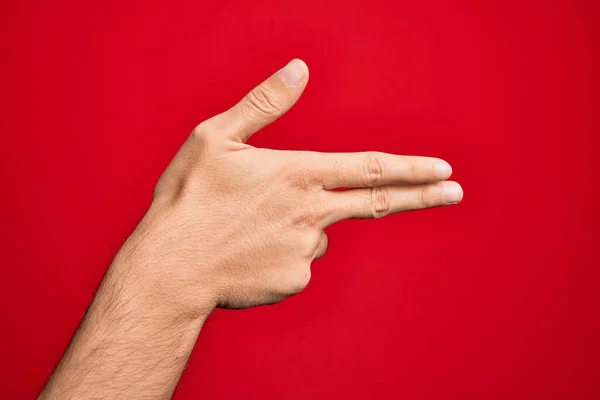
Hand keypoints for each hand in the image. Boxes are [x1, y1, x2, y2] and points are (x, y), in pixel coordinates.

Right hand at [117, 59, 462, 314]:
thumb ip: (264, 103)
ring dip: (300, 223)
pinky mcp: (294, 278)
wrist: (171, 266)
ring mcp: (306, 249)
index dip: (411, 167)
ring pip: (319, 230)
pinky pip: (301, 258)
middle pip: (377, 200)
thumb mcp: (216, 137)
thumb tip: (300, 68)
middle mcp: (312, 211)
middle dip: (422, 195)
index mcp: (298, 172)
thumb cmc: (189, 198)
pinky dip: (284, 249)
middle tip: (456, 192)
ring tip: (250, 226)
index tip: (444, 169)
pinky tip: (251, 250)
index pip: (369, 167)